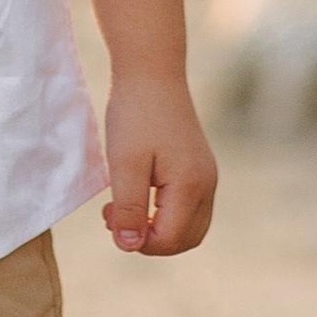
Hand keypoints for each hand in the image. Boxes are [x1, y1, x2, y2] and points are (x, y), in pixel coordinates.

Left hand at [102, 73, 217, 256]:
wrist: (151, 71)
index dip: (137, 241)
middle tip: (114, 216)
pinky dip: (164, 212)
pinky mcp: (198, 166)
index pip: (169, 239)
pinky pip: (188, 207)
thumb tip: (129, 246)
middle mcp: (207, 184)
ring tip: (121, 207)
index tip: (108, 216)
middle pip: (185, 239)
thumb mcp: (124, 163)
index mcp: (192, 186)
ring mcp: (206, 175)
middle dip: (149, 239)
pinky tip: (136, 193)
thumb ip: (129, 207)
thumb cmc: (135, 115)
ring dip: (157, 227)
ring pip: (189, 225)